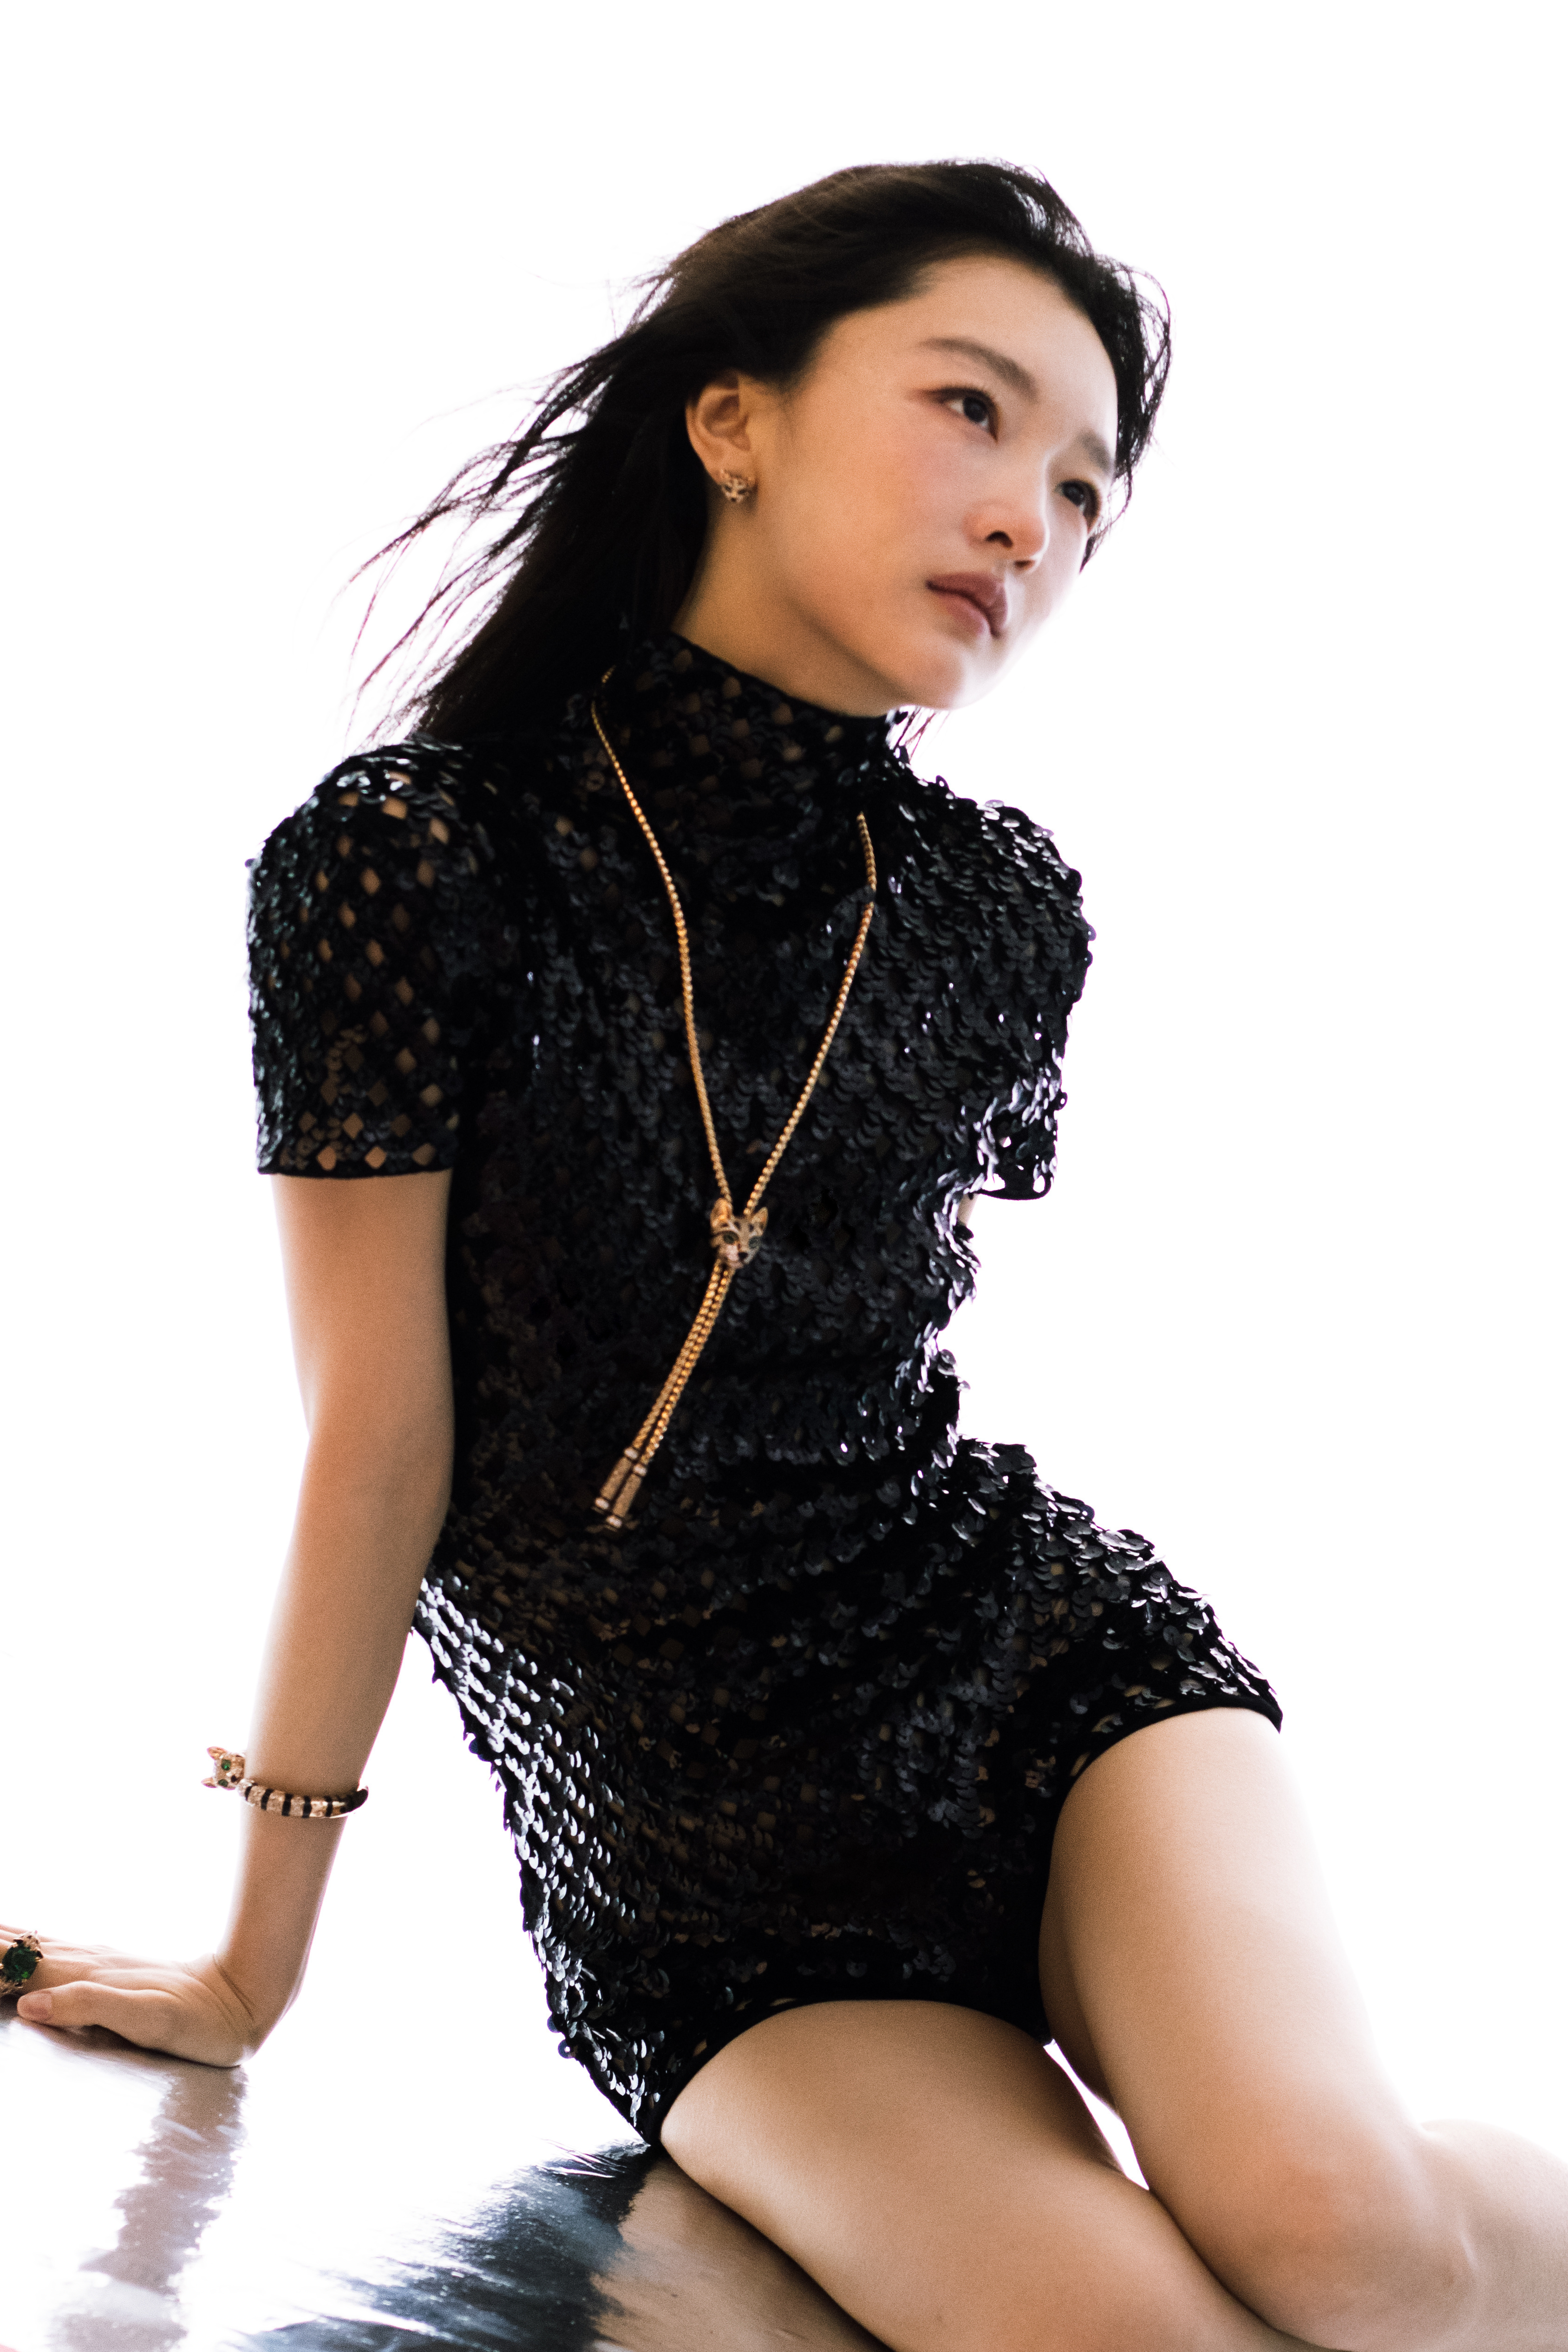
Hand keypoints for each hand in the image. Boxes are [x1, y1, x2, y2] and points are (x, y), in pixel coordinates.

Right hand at [0, 1922, 267, 2065]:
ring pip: (36, 1943)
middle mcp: (88, 1961)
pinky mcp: (110, 1966)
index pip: (18, 1966)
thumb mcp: (147, 2020)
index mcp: (87, 1975)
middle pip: (21, 1947)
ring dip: (4, 1937)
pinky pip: (55, 1947)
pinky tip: (24, 1940)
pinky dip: (28, 1941)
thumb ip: (90, 2007)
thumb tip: (30, 2003)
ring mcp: (99, 1960)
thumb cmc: (195, 2020)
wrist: (240, 1997)